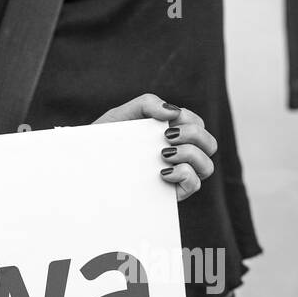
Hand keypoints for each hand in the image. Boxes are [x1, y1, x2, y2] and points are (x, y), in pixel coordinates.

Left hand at [94, 93, 216, 202]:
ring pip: (207, 166)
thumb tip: (172, 112)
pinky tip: (162, 172)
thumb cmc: (106, 139)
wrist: (88, 164)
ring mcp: (178, 174)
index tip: (166, 124)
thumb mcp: (123, 115)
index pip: (198, 124)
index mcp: (172, 133)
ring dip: (190, 155)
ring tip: (163, 154)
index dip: (190, 120)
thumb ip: (148, 104)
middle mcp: (180, 154)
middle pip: (210, 144)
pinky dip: (184, 174)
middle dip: (194, 136)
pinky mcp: (172, 193)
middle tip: (167, 136)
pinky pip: (194, 185)